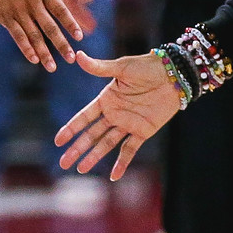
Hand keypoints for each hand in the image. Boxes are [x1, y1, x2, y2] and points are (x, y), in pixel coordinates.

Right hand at [0, 0, 83, 69]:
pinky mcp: (5, 18)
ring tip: (52, 67)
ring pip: (34, 36)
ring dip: (44, 53)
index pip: (60, 10)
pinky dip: (26, 48)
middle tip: (71, 59)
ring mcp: (19, 12)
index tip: (79, 37)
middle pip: (50, 27)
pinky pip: (17, 36)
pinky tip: (33, 59)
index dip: (70, 24)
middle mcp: (33, 3)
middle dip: (61, 44)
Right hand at [55, 52, 181, 179]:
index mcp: (107, 99)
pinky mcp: (144, 130)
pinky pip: (130, 149)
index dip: (71, 129)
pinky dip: (122, 163)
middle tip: (63, 163)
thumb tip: (77, 56)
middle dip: (77, 148)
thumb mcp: (122, 67)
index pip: (84, 117)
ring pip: (107, 144)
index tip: (58, 141)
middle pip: (92, 135)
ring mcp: (128, 123)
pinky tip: (114, 176)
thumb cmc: (148, 66)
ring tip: (81, 169)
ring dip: (94, 156)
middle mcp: (115, 114)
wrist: (174, 74)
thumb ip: (100, 68)